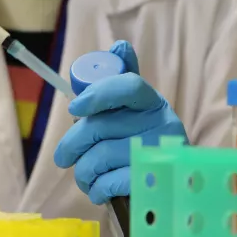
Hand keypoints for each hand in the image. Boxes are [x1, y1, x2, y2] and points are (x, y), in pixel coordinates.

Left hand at [53, 41, 187, 204]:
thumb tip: (120, 46)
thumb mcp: (136, 111)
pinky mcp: (155, 183)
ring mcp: (160, 154)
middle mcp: (162, 124)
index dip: (98, 94)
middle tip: (63, 157)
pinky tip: (98, 190)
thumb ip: (122, 81)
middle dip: (72, 145)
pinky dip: (97, 189)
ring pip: (100, 157)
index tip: (74, 108)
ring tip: (83, 176)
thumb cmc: (143, 143)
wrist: (173, 187)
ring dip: (83, 172)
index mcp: (153, 101)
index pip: (128, 86)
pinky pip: (111, 183)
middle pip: (100, 127)